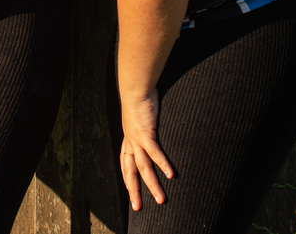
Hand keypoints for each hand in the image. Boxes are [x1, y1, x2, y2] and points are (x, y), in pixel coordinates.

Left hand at [120, 88, 172, 210]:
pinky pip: (155, 153)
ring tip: (161, 200)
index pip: (125, 164)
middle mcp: (130, 142)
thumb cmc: (140, 100)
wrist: (135, 87)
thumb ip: (145, 127)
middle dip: (134, 190)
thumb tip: (151, 130)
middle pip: (131, 171)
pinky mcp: (146, 133)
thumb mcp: (140, 118)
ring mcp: (137, 139)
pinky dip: (162, 164)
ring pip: (143, 168)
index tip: (132, 192)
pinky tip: (170, 175)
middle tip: (138, 207)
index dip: (128, 179)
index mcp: (128, 139)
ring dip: (153, 185)